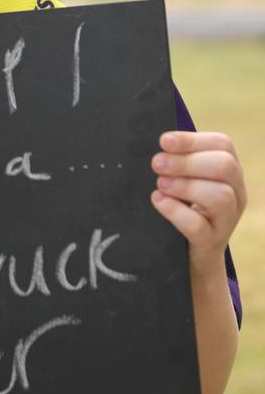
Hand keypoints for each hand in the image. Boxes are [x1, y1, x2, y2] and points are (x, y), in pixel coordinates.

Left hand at [151, 131, 245, 275]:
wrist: (192, 254)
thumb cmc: (185, 206)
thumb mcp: (186, 179)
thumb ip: (178, 159)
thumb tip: (158, 142)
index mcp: (230, 171)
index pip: (222, 144)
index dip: (192, 140)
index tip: (164, 141)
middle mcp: (236, 193)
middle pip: (224, 166)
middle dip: (187, 162)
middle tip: (156, 164)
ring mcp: (227, 220)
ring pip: (220, 196)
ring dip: (185, 185)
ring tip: (160, 185)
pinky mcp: (211, 242)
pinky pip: (200, 226)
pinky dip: (176, 211)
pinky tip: (158, 200)